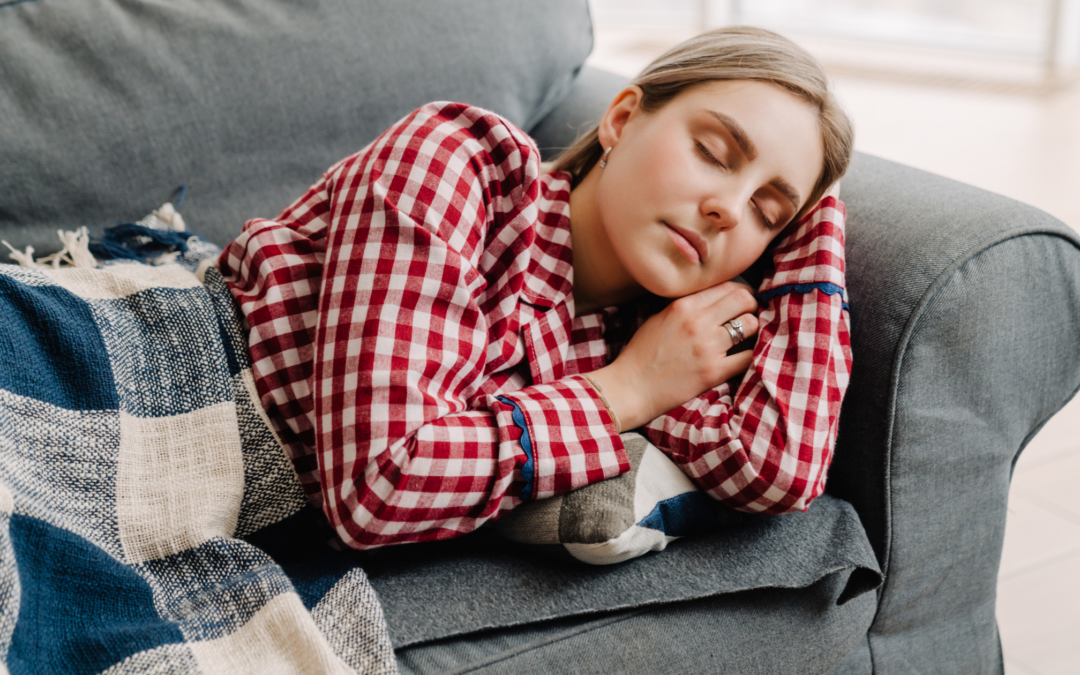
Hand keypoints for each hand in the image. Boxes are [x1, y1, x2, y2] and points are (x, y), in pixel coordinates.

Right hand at [588, 280, 758, 429]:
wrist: (631, 387)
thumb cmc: (641, 354)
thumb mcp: (658, 319)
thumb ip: (686, 307)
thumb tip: (712, 301)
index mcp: (683, 306)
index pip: (727, 286)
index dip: (740, 292)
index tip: (741, 301)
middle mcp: (698, 322)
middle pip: (744, 300)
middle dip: (750, 307)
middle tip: (747, 317)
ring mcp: (707, 347)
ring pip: (751, 325)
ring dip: (752, 330)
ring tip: (745, 338)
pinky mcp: (713, 372)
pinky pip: (748, 357)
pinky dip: (750, 355)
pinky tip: (743, 357)